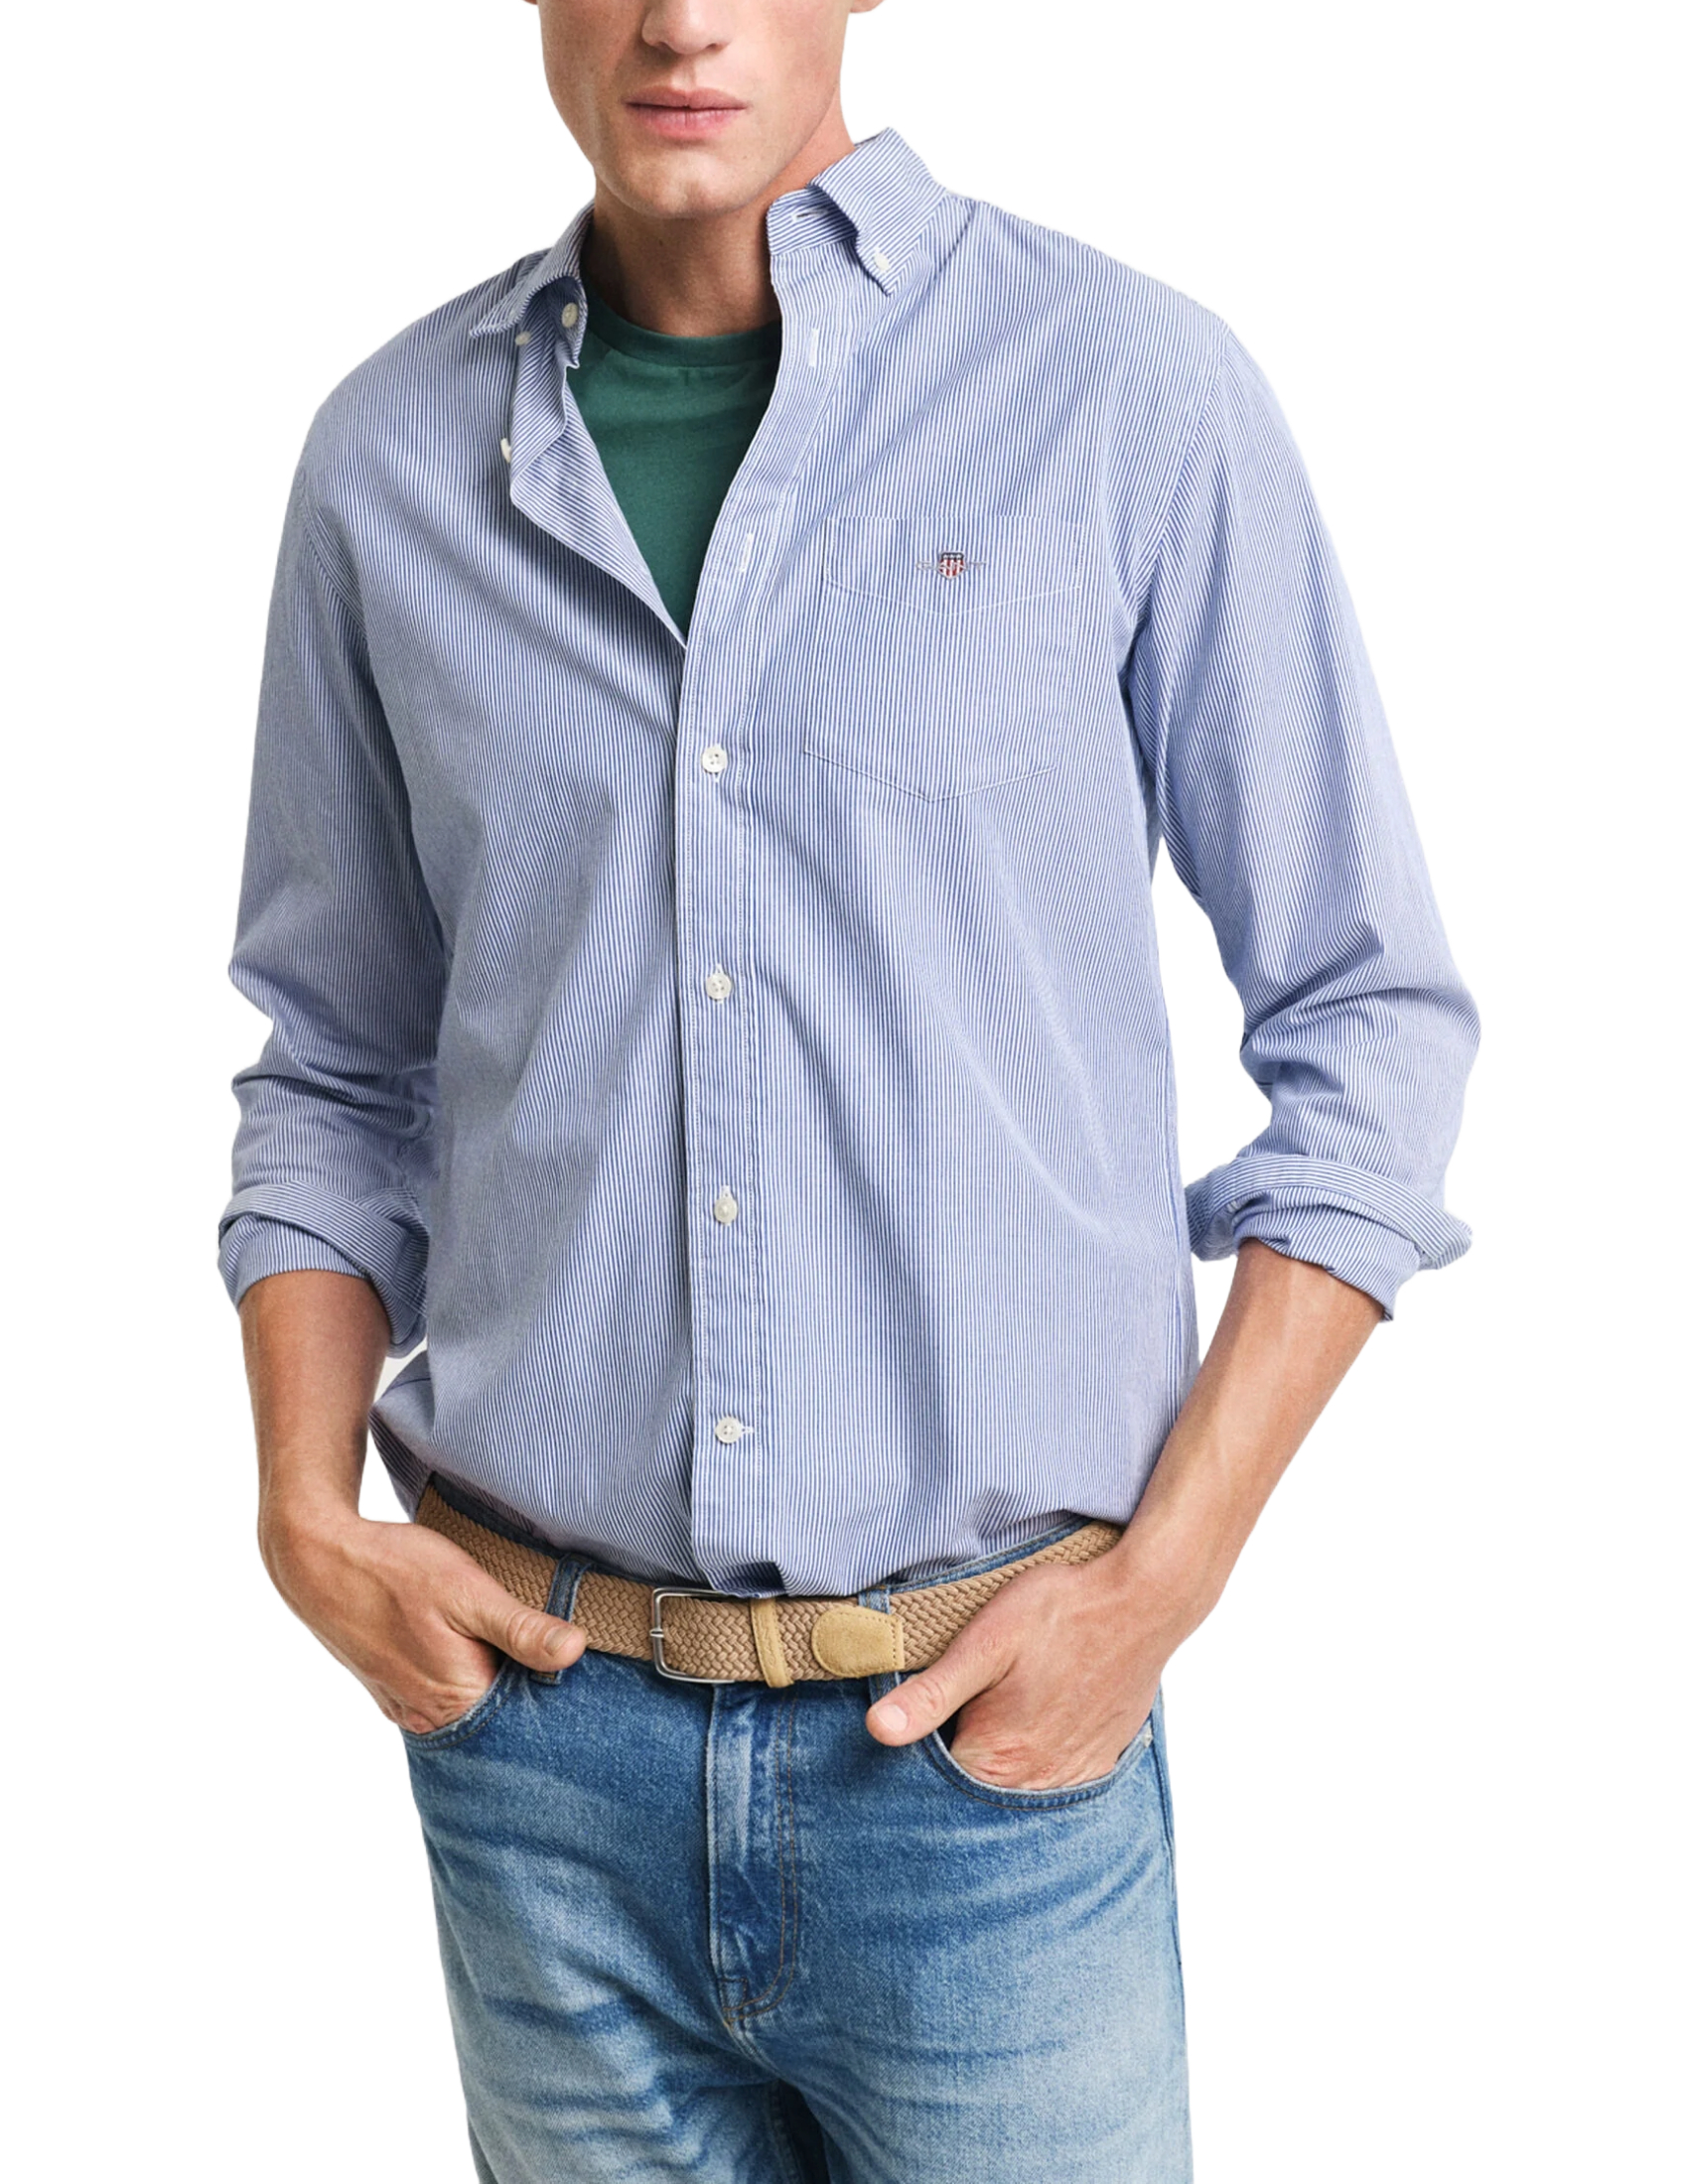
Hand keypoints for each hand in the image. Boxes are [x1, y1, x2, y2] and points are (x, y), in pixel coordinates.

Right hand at [261, 1501, 585, 1733]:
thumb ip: (521, 1628)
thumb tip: (576, 1652)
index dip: (555, 1687)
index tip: (579, 1662)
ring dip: (490, 1682)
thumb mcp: (468, 1590)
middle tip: (548, 1647)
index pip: (528, 1714)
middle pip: (498, 1715)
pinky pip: (438, 1698)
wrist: (318, 1561)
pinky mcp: (390, 1691)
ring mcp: (405, 1707)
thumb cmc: (394, 1571)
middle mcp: (429, 1716)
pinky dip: (459, 1680)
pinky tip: (469, 1650)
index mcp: (458, 1698)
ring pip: (467, 1706)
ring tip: (509, 1646)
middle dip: (525, 1688)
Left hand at [863, 1553, 1179, 1789]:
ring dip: (997, 1770)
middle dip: (954, 1769)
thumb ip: (931, 1694)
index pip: (933, 1787)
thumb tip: (876, 1732)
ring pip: (1015, 1793)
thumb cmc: (1060, 1613)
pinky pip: (1055, 1785)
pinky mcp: (1099, 1763)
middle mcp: (1036, 1782)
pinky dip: (1035, 1768)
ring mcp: (1073, 1777)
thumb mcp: (984, 1642)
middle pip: (974, 1796)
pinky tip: (1033, 1728)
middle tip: (959, 1712)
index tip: (917, 1727)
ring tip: (995, 1719)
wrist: (1142, 1601)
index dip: (914, 1760)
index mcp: (996, 1757)